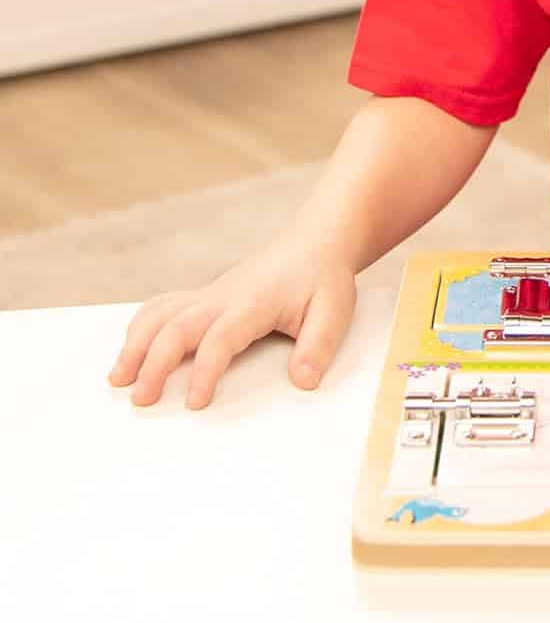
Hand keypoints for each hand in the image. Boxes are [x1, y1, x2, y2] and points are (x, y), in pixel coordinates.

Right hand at [106, 237, 356, 409]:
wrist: (314, 244)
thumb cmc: (323, 279)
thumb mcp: (335, 309)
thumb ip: (319, 344)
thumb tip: (303, 382)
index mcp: (255, 301)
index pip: (222, 336)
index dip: (206, 369)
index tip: (195, 402)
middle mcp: (224, 296)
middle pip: (178, 325)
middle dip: (154, 362)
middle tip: (140, 400)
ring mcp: (210, 294)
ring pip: (162, 313)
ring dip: (135, 344)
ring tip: (117, 380)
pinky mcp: (204, 296)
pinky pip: (163, 306)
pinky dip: (140, 327)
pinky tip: (128, 352)